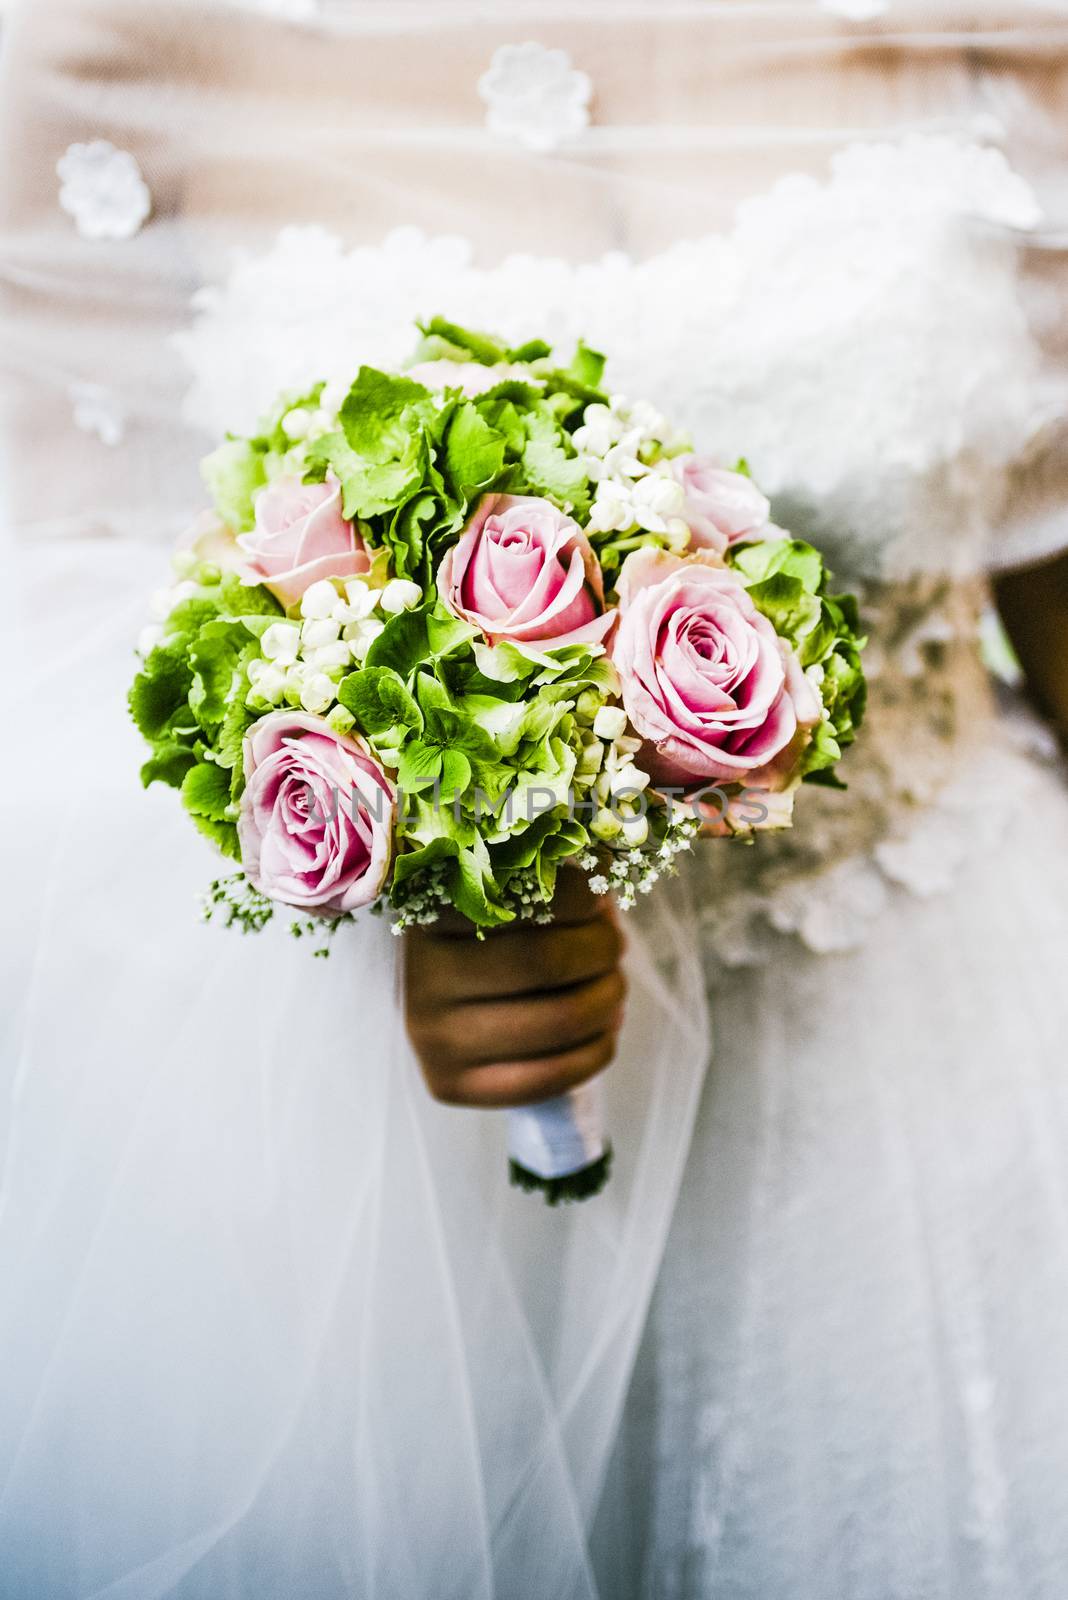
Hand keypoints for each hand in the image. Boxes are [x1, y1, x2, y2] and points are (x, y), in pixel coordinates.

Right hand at [404, 873, 625, 1108]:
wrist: (445, 1011)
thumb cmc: (492, 939)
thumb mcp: (501, 894)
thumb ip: (545, 874)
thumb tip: (610, 856)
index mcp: (430, 912)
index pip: (525, 896)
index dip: (579, 896)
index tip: (600, 897)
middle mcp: (421, 976)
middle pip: (546, 961)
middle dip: (602, 949)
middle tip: (616, 944)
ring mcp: (432, 1037)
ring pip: (558, 1019)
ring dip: (609, 999)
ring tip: (614, 986)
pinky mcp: (450, 1084)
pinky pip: (549, 1077)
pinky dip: (597, 1050)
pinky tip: (604, 1029)